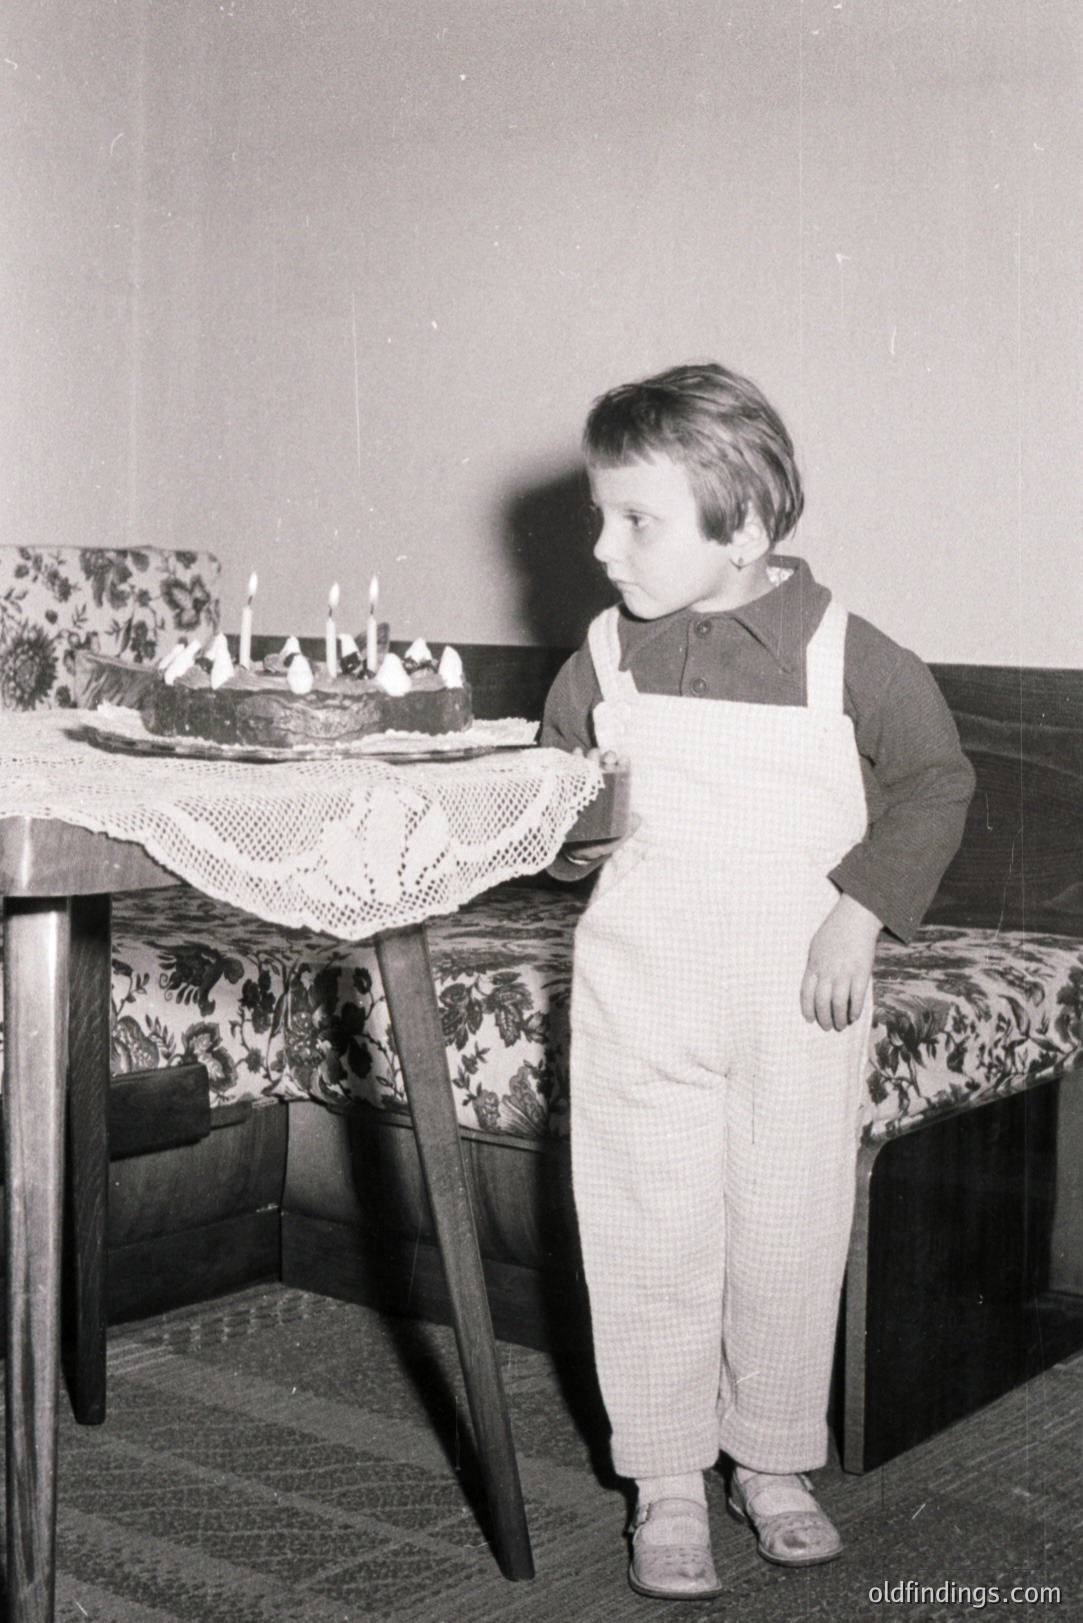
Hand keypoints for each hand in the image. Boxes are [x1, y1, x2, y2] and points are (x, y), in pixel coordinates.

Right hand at [549, 748, 637, 878]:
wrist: (575, 852)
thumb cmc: (598, 843)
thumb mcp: (615, 839)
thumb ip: (626, 830)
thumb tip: (637, 817)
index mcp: (613, 794)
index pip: (620, 774)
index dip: (623, 764)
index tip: (624, 760)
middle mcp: (599, 786)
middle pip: (604, 765)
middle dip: (607, 758)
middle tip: (607, 761)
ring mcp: (583, 786)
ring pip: (588, 764)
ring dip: (592, 757)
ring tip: (592, 759)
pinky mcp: (567, 788)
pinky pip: (570, 770)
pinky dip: (573, 760)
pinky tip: (576, 754)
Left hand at [800, 893, 880, 1030]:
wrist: (856, 917)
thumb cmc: (835, 930)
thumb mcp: (816, 945)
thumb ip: (814, 965)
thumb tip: (814, 984)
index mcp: (814, 964)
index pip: (806, 993)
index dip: (807, 1009)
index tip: (809, 1019)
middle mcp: (828, 971)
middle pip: (822, 1002)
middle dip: (823, 1018)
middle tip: (827, 1027)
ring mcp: (845, 972)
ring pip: (839, 1004)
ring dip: (838, 1018)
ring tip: (840, 1026)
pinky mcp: (861, 973)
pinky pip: (857, 998)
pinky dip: (854, 1011)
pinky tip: (853, 1017)